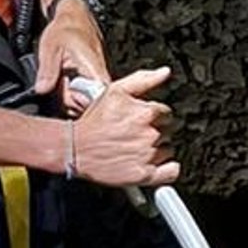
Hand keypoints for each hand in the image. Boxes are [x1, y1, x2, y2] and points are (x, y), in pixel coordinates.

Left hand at [33, 7, 108, 115]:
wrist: (74, 17)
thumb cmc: (66, 28)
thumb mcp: (51, 47)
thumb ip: (48, 70)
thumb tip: (42, 90)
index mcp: (95, 72)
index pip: (93, 102)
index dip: (76, 104)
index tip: (64, 95)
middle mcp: (100, 80)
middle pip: (85, 107)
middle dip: (68, 101)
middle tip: (59, 82)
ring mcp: (96, 83)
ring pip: (82, 103)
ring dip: (68, 97)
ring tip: (62, 79)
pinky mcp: (92, 83)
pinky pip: (80, 97)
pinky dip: (69, 92)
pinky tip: (64, 81)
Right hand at [70, 66, 180, 187]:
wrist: (75, 149)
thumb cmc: (94, 121)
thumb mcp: (115, 91)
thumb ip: (144, 79)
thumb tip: (165, 71)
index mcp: (146, 113)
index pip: (166, 113)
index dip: (155, 115)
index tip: (142, 119)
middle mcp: (150, 135)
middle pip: (169, 131)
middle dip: (157, 131)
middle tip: (137, 133)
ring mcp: (148, 156)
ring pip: (169, 150)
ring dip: (159, 148)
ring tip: (138, 147)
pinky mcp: (144, 175)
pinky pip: (172, 171)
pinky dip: (168, 168)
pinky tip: (154, 163)